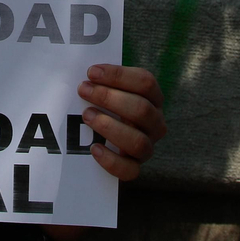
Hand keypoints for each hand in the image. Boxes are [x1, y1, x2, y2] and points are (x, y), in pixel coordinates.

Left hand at [76, 64, 166, 181]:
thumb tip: (86, 70)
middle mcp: (155, 122)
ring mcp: (148, 146)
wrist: (109, 142)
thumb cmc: (108, 106)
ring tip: (87, 116)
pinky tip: (94, 148)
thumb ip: (102, 79)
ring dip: (110, 127)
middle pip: (142, 109)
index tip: (91, 72)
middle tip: (84, 90)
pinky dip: (111, 160)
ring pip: (138, 141)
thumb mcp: (110, 89)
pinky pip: (129, 170)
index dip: (118, 75)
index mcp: (154, 98)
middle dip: (109, 98)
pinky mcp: (135, 167)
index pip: (145, 82)